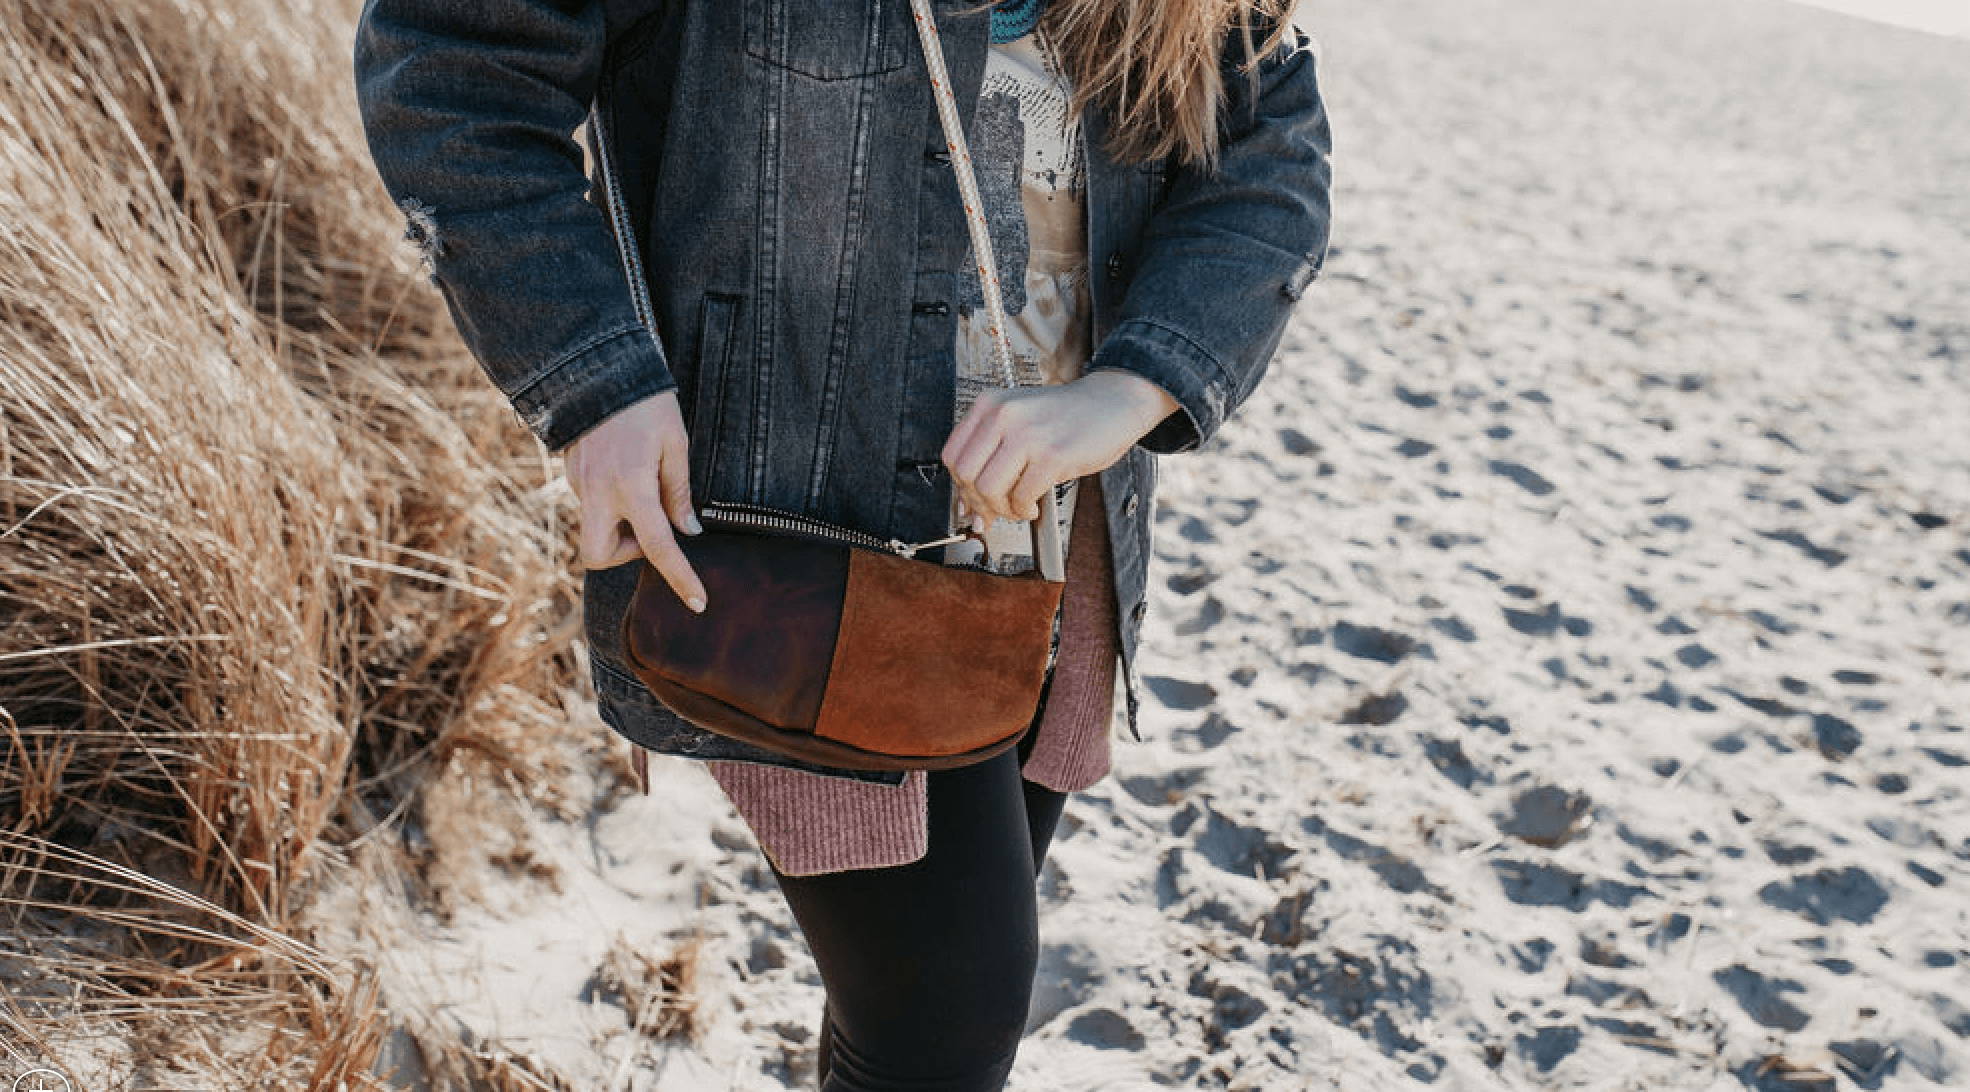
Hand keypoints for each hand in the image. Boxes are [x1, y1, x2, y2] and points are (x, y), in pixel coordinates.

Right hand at [564, 389, 707, 612]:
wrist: (595, 366)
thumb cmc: (645, 402)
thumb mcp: (675, 442)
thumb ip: (679, 491)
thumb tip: (688, 530)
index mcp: (630, 486)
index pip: (657, 547)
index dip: (679, 577)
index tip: (698, 601)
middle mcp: (597, 493)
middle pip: (599, 556)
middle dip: (626, 555)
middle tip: (651, 529)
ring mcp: (578, 484)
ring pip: (594, 529)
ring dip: (621, 526)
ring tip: (644, 486)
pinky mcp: (571, 474)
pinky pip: (592, 504)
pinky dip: (612, 503)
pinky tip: (626, 470)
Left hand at [941, 369, 1180, 525]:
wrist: (1111, 402)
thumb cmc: (1066, 417)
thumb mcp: (1020, 422)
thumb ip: (991, 455)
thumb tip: (969, 506)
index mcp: (989, 405)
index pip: (952, 456)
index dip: (960, 486)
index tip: (973, 500)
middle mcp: (1004, 415)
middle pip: (966, 476)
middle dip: (979, 502)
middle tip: (996, 510)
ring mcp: (1028, 435)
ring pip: (989, 489)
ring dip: (1002, 509)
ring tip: (1018, 507)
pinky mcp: (1052, 455)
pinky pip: (1022, 496)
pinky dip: (1024, 510)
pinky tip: (1034, 505)